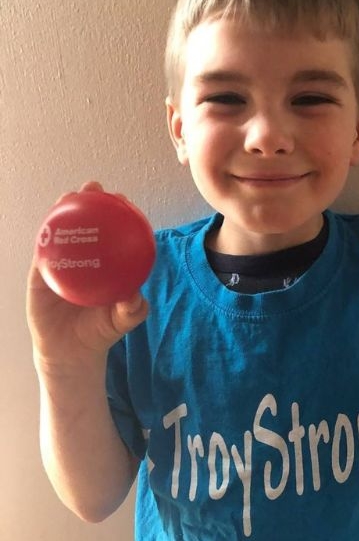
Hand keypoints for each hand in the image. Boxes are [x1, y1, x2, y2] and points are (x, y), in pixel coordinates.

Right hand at [27, 182, 148, 369]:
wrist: (72, 352)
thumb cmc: (101, 331)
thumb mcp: (122, 321)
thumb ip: (133, 310)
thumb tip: (135, 296)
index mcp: (107, 264)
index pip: (114, 233)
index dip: (118, 213)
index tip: (124, 199)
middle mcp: (86, 259)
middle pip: (88, 224)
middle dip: (91, 201)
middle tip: (95, 188)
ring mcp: (63, 264)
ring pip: (62, 232)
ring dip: (63, 210)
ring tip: (69, 195)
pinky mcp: (41, 274)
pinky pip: (43, 253)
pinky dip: (45, 239)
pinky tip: (49, 225)